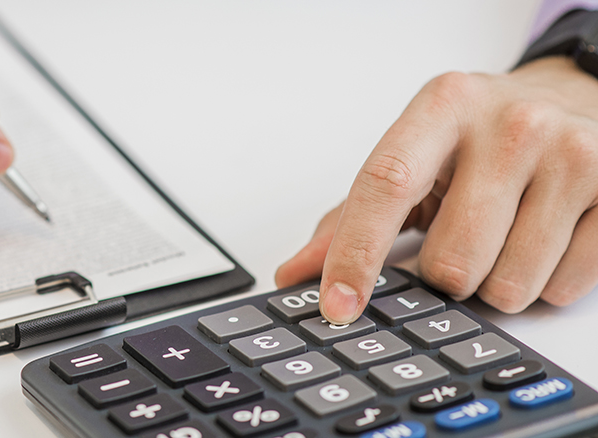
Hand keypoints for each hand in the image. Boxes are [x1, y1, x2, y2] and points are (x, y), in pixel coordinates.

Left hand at [276, 57, 597, 321]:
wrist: (577, 95)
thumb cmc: (484, 131)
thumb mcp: (416, 152)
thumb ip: (352, 214)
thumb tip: (297, 273)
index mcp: (442, 108)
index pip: (385, 186)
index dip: (355, 254)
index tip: (336, 304)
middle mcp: (510, 125)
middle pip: (451, 262)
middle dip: (445, 274)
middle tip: (460, 238)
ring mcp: (572, 157)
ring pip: (508, 285)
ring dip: (496, 283)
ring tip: (506, 234)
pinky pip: (565, 286)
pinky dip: (546, 282)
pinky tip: (545, 237)